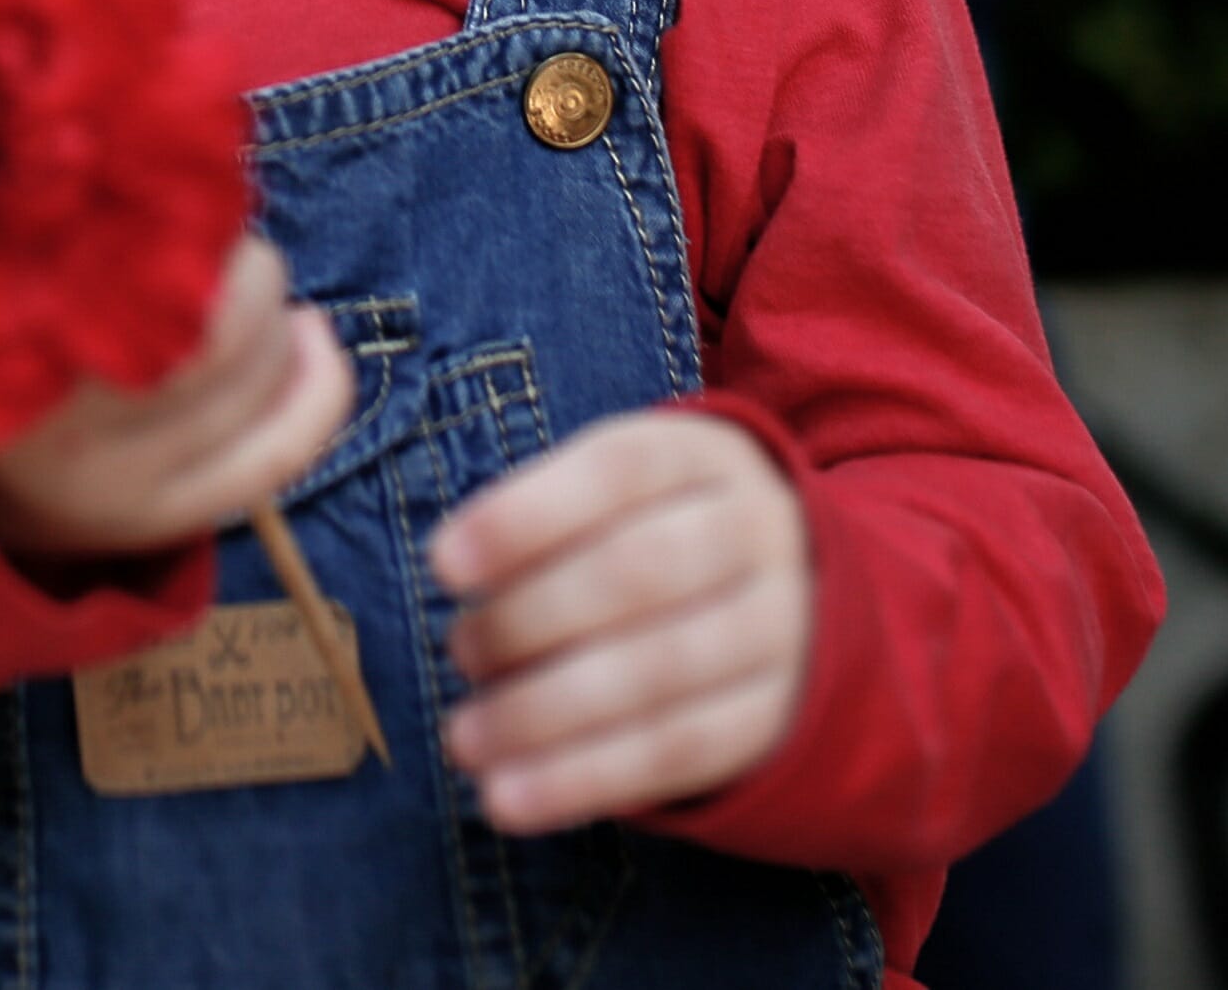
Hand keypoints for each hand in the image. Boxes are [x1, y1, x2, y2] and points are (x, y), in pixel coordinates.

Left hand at [0, 238, 354, 558]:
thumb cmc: (36, 436)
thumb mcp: (129, 474)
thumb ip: (209, 424)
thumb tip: (304, 343)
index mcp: (148, 516)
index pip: (279, 448)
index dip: (320, 380)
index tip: (316, 328)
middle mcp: (105, 470)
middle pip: (249, 355)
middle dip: (263, 301)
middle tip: (233, 278)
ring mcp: (50, 397)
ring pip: (198, 296)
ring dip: (215, 254)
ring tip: (177, 247)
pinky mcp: (8, 335)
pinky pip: (132, 250)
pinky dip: (156, 224)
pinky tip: (139, 219)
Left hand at [431, 411, 812, 834]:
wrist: (811, 599)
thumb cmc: (662, 534)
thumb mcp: (622, 496)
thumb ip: (546, 520)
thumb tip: (456, 570)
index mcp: (702, 457)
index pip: (617, 470)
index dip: (526, 515)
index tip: (444, 563)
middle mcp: (756, 531)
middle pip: (637, 571)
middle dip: (528, 619)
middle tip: (460, 651)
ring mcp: (783, 626)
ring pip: (657, 670)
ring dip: (544, 713)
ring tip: (466, 738)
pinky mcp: (781, 716)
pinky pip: (679, 751)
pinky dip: (583, 778)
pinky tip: (510, 797)